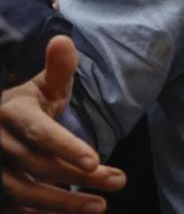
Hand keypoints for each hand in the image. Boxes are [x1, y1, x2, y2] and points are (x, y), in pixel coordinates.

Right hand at [1, 35, 125, 209]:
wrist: (4, 125)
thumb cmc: (33, 104)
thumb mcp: (46, 85)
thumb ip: (59, 68)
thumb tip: (63, 40)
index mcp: (12, 113)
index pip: (39, 133)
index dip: (66, 147)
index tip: (95, 160)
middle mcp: (0, 143)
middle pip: (38, 165)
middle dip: (78, 176)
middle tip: (118, 180)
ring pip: (25, 192)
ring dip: (64, 203)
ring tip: (100, 205)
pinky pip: (16, 208)